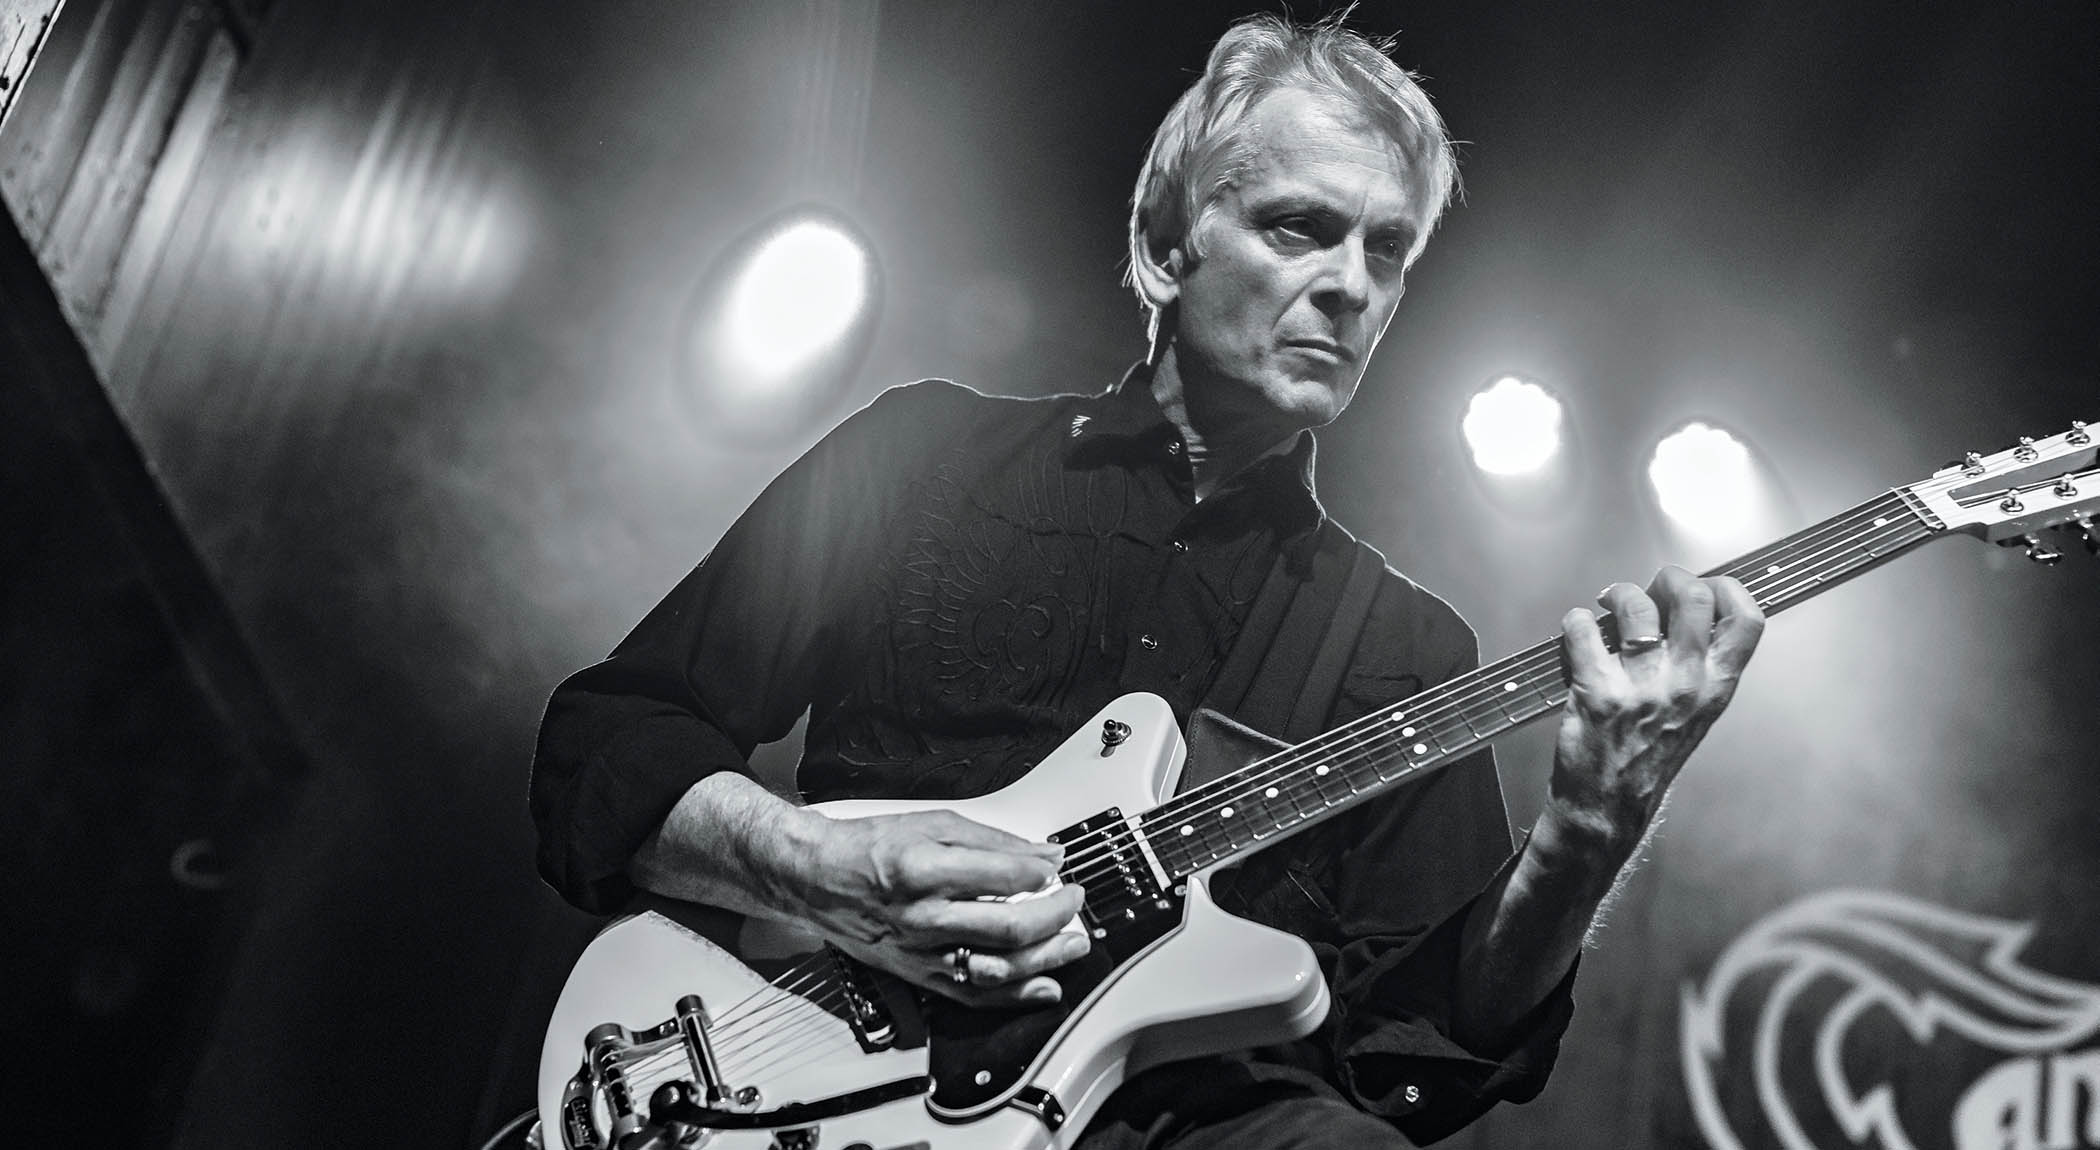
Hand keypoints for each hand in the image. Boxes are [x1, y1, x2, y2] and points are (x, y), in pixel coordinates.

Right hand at [782, 809, 1088, 1007]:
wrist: (816, 879)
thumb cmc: (867, 849)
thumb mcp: (931, 823)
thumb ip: (992, 841)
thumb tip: (1041, 855)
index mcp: (925, 868)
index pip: (1003, 876)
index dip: (1042, 873)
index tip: (1057, 868)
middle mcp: (924, 915)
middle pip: (1008, 927)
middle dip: (1055, 916)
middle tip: (1073, 902)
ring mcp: (921, 951)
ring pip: (997, 967)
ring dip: (1046, 959)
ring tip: (1072, 945)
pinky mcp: (918, 974)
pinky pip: (973, 994)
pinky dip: (1014, 996)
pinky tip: (1043, 987)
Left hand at [1547, 566, 1764, 859]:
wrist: (1608, 806)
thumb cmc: (1649, 756)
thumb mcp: (1695, 712)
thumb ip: (1699, 665)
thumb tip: (1684, 608)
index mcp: (1716, 687)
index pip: (1748, 619)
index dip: (1726, 588)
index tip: (1704, 585)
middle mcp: (1687, 685)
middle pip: (1693, 596)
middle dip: (1667, 578)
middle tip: (1650, 589)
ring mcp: (1642, 687)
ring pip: (1636, 606)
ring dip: (1618, 595)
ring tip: (1608, 606)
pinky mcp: (1598, 692)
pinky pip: (1583, 629)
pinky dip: (1576, 621)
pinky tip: (1579, 632)